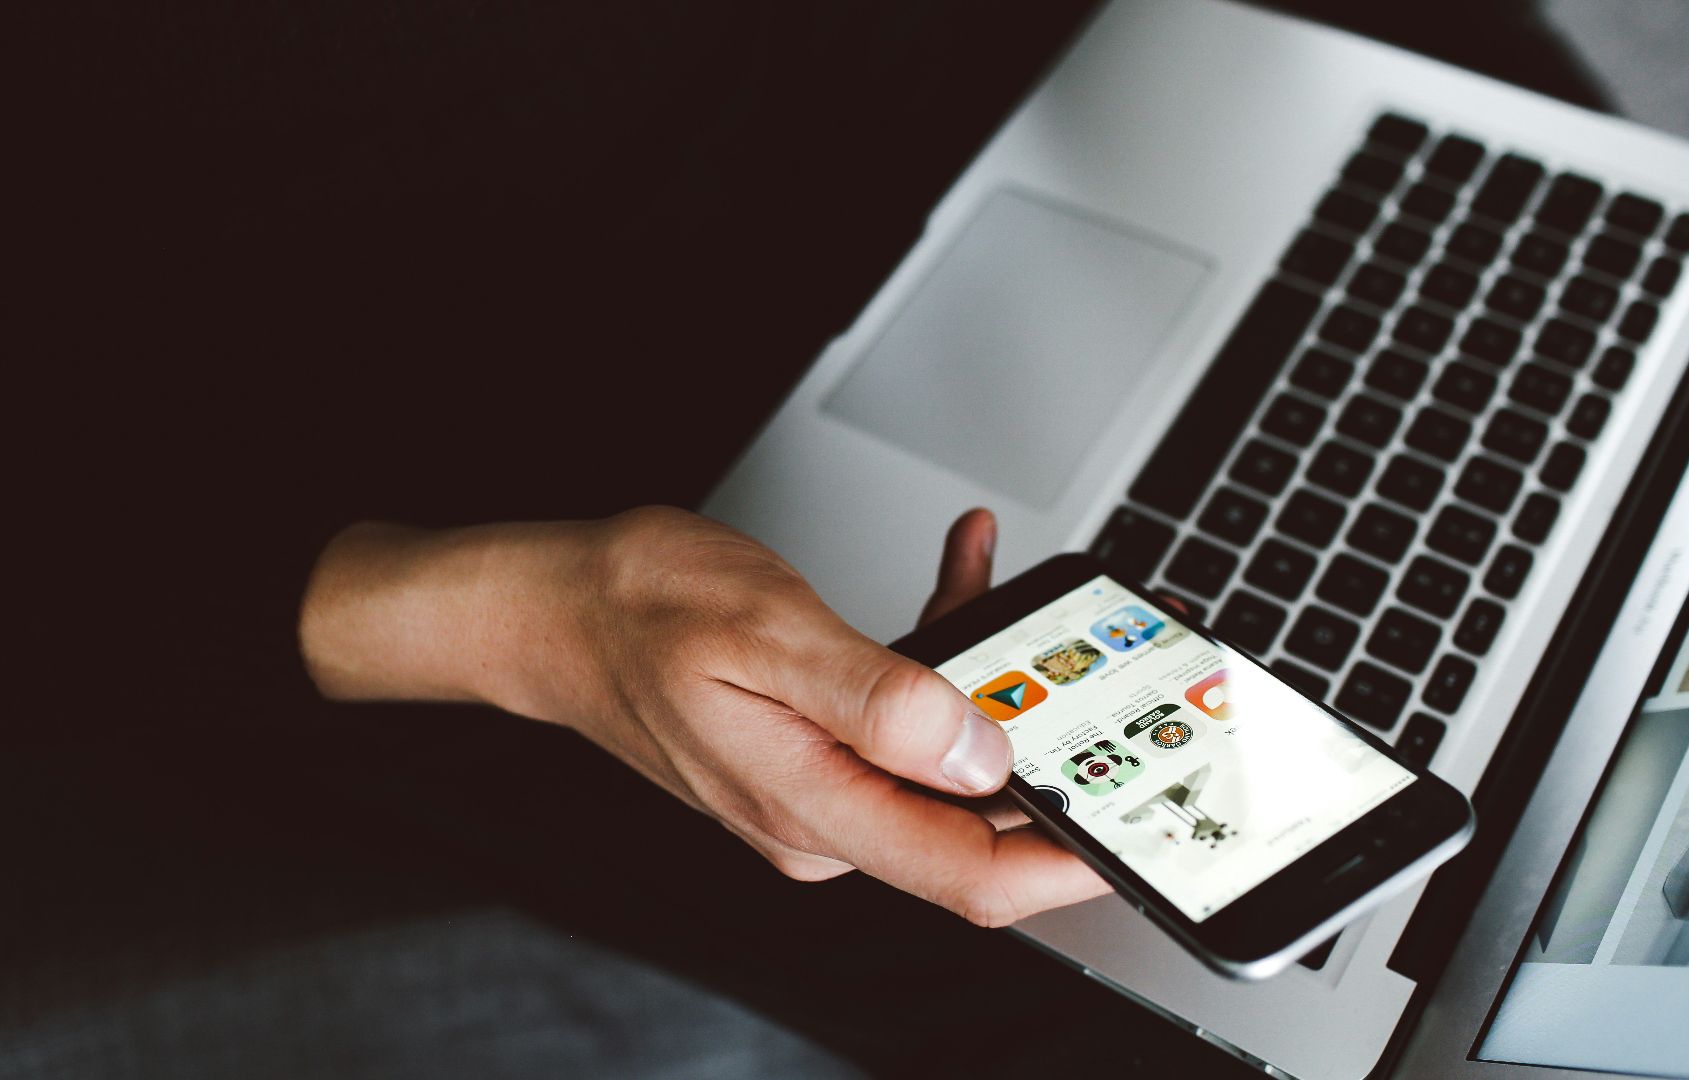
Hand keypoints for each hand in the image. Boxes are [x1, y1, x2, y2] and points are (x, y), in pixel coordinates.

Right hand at [299, 506, 1108, 924]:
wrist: (551, 608)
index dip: (1068, 863)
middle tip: (1096, 665)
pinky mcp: (818, 751)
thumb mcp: (766, 631)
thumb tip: (983, 754)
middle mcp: (823, 816)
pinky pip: (909, 720)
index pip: (970, 874)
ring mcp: (821, 789)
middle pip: (975, 818)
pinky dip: (943, 653)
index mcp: (813, 806)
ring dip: (992, 679)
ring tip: (1001, 584)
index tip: (1137, 827)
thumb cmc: (633, 610)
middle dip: (1049, 747)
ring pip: (949, 758)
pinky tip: (954, 577)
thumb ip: (881, 698)